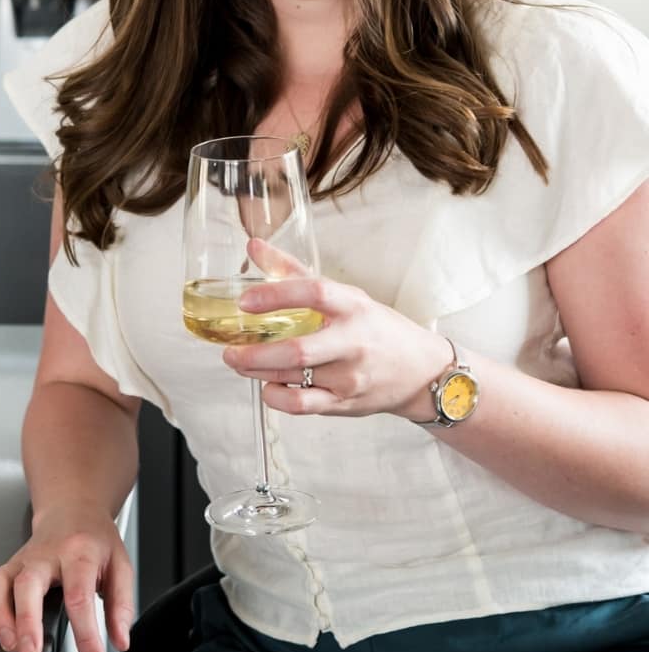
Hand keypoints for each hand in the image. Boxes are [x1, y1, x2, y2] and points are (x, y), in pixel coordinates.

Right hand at [0, 516, 133, 651]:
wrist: (71, 509)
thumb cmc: (94, 539)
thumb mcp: (120, 566)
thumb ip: (121, 605)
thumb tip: (120, 640)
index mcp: (78, 553)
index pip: (79, 596)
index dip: (86, 635)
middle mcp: (43, 556)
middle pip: (27, 585)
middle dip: (25, 622)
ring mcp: (20, 561)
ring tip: (10, 645)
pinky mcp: (4, 567)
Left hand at [224, 238, 452, 420]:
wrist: (421, 372)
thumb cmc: (377, 328)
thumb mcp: (345, 295)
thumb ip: (294, 272)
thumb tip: (253, 246)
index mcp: (353, 307)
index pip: (314, 293)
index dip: (275, 295)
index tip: (244, 300)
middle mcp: (353, 343)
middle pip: (297, 351)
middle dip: (254, 353)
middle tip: (230, 350)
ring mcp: (350, 376)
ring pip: (292, 377)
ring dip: (257, 371)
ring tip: (240, 362)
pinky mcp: (345, 402)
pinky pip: (301, 405)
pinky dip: (275, 397)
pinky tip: (267, 386)